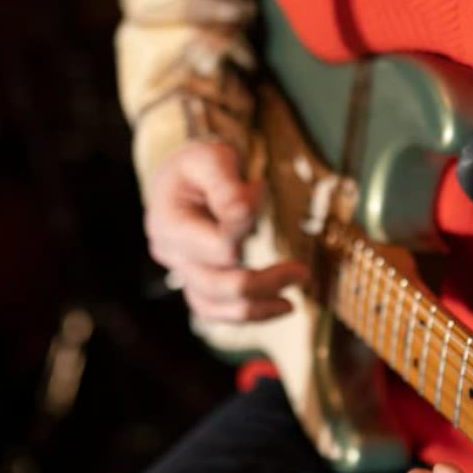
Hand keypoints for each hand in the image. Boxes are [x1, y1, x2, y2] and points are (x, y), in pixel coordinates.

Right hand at [145, 141, 306, 321]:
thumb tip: (242, 213)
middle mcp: (171, 254)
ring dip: (256, 309)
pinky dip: (246, 314)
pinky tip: (277, 307)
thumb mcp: (209, 158)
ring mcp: (182, 272)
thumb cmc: (199, 166)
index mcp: (170, 223)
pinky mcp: (197, 283)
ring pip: (213, 307)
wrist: (185, 177)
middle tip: (302, 273)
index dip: (245, 231)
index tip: (263, 196)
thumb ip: (225, 184)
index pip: (216, 245)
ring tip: (291, 304)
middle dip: (263, 282)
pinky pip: (216, 310)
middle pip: (216, 285)